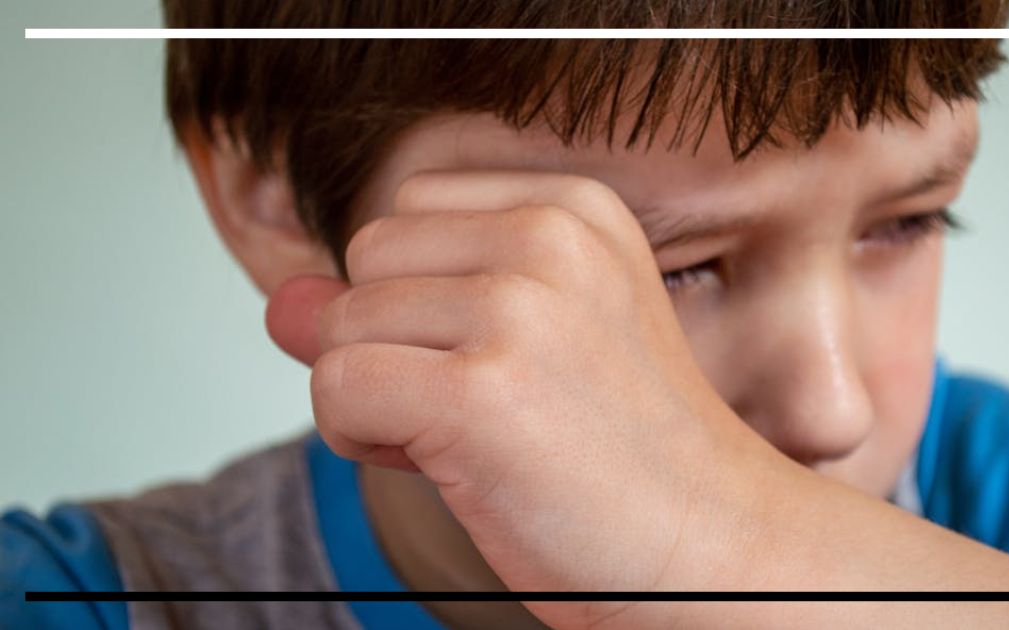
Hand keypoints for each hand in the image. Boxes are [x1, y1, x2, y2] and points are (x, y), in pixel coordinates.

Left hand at [267, 171, 770, 628]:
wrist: (712, 543)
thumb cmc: (628, 450)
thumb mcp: (523, 342)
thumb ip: (401, 305)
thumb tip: (280, 302)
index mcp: (573, 208)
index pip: (406, 209)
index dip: (421, 296)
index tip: (501, 356)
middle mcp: (549, 239)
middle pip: (366, 258)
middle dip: (394, 340)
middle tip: (490, 404)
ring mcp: (517, 311)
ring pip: (339, 327)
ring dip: (379, 396)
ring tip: (481, 437)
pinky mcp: (480, 393)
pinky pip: (336, 390)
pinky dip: (365, 440)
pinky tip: (452, 464)